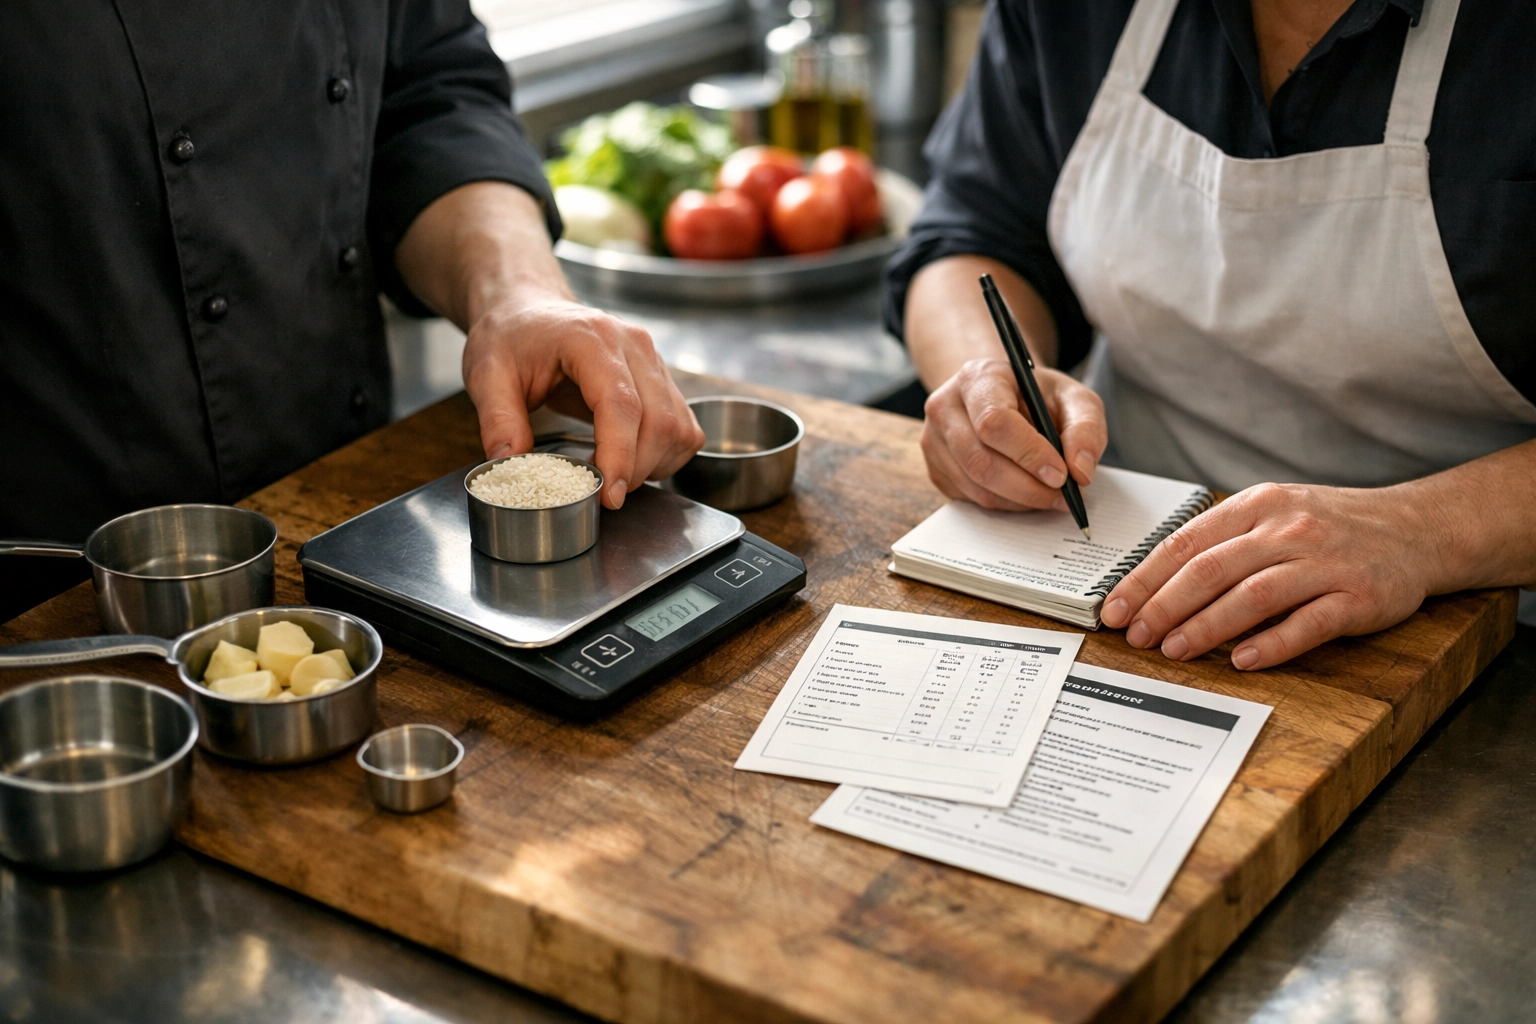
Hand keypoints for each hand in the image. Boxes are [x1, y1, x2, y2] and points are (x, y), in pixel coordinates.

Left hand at [461, 296, 704, 508]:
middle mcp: (634, 346)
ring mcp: (654, 361)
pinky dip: (667, 454)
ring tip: (615, 477)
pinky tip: (635, 460)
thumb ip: (498, 419)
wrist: (529, 309)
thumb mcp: (487, 373)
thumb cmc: (511, 335)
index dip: (620, 455)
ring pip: (678, 428)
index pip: (621, 404)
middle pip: (659, 421)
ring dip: (653, 465)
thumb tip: (510, 464)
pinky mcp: (663, 378)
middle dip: (635, 469)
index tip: (608, 495)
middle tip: (601, 493)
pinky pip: (685, 427)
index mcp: (592, 339)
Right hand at [920, 358, 1106, 510]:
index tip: (1061, 474)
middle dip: (1028, 488)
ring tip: (1050, 495)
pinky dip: (1006, 505)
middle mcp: (945, 407)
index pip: (994, 422)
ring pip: (977, 488)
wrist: (1001, 397)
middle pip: (981, 462)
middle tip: (1062, 496)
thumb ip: (1086, 428)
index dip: (1029, 454)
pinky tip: (1025, 491)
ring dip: (1021, 500)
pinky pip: (972, 500)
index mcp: (977, 378)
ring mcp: (934, 441)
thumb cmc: (1036, 396)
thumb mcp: (1072, 398)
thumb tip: (1079, 471)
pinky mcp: (936, 470)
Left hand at [1100, 482, 1443, 668]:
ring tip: (1174, 650)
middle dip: (1164, 607)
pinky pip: (1307, 623)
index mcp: (1257, 506)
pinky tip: (1241, 661)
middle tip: (1137, 636)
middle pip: (1210, 570)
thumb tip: (1155, 583)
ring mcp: (1324, 562)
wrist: (1417, 528)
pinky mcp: (1357, 597)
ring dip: (1206, 627)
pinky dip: (1271, 644)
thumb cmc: (1330, 527)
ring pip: (1252, 596)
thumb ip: (1222, 541)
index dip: (1143, 579)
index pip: (1185, 543)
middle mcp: (1287, 529)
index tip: (1114, 609)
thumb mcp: (1273, 514)